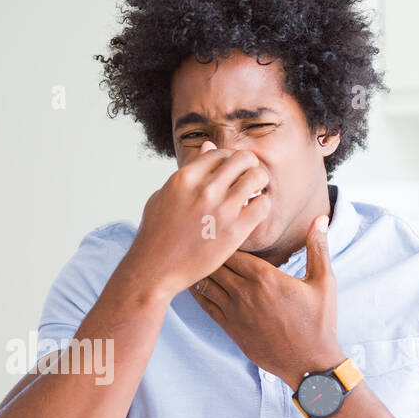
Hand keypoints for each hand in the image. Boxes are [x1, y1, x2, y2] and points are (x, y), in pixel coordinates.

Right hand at [127, 139, 271, 296]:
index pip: (220, 152)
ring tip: (253, 194)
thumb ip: (189, 171)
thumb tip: (209, 147)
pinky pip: (263, 205)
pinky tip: (253, 213)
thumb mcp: (164, 195)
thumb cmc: (156, 234)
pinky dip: (262, 206)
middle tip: (246, 179)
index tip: (230, 173)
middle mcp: (204, 189)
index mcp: (185, 177)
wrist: (155, 270)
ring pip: (257, 177)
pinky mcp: (235, 230)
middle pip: (243, 158)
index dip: (229, 160)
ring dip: (259, 184)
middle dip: (248, 166)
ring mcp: (221, 209)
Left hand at [191, 213, 344, 388]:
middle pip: (214, 263)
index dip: (224, 237)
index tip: (221, 228)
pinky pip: (205, 304)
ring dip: (199, 269)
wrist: (309, 363)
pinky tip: (192, 281)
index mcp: (265, 277)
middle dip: (208, 251)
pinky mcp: (229, 328)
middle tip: (201, 240)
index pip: (232, 248)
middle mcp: (245, 293)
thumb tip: (320, 218)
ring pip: (205, 282)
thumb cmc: (319, 322)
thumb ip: (318, 247)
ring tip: (193, 257)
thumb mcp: (324, 282)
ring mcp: (234, 312)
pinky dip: (197, 290)